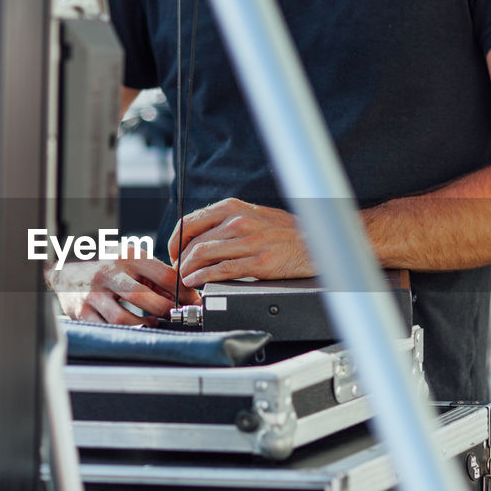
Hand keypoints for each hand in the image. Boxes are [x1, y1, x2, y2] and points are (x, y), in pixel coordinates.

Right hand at [50, 257, 201, 325]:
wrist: (67, 272)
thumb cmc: (108, 268)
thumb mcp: (133, 263)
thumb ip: (158, 278)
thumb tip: (189, 297)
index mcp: (127, 257)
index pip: (162, 274)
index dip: (183, 292)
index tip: (194, 303)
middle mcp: (108, 273)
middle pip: (142, 297)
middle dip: (165, 311)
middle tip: (177, 317)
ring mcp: (93, 294)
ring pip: (123, 318)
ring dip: (144, 325)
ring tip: (154, 324)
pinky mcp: (82, 312)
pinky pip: (107, 328)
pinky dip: (125, 332)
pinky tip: (134, 329)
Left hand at [168, 197, 313, 286]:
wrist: (317, 242)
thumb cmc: (286, 232)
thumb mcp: (254, 215)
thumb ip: (228, 222)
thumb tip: (201, 237)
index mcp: (233, 207)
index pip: (190, 222)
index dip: (175, 241)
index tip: (173, 254)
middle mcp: (238, 221)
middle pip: (193, 242)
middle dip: (179, 261)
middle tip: (178, 273)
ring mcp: (248, 241)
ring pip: (202, 255)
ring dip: (187, 271)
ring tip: (184, 281)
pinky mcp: (258, 262)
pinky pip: (221, 270)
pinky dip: (203, 278)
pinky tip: (196, 283)